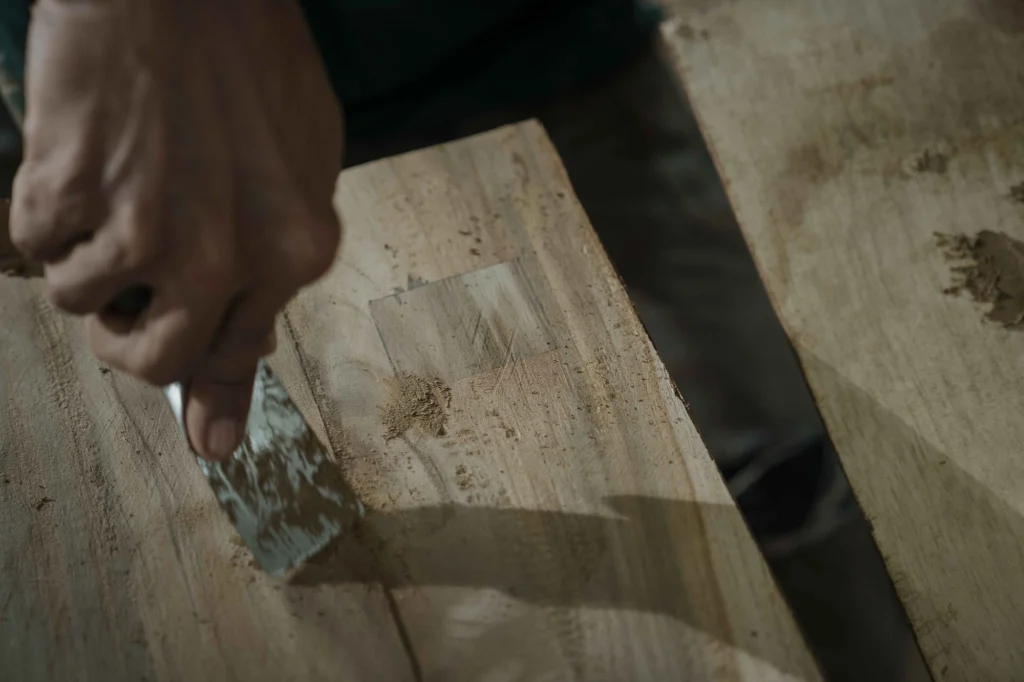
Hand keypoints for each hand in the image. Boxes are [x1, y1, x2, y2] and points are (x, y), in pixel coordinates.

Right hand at [10, 0, 342, 459]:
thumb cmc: (247, 58)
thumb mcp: (298, 163)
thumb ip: (271, 261)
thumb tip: (239, 349)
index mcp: (292, 251)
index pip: (242, 348)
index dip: (215, 398)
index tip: (210, 446)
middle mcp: (224, 257)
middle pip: (150, 358)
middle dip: (121, 337)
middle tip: (116, 298)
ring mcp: (143, 230)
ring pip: (76, 298)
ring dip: (80, 252)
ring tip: (110, 181)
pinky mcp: (69, 196)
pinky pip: (32, 247)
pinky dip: (43, 212)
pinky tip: (79, 157)